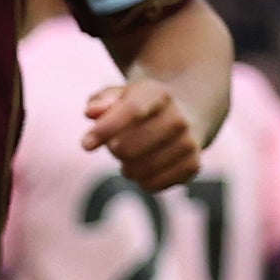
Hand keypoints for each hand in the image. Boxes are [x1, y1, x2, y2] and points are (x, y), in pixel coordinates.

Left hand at [82, 77, 208, 191]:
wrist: (186, 116)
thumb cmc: (140, 107)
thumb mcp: (121, 96)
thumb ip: (102, 101)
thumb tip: (92, 112)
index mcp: (158, 94)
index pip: (132, 112)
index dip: (106, 129)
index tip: (86, 145)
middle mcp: (178, 118)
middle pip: (129, 149)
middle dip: (114, 150)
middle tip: (116, 145)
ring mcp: (189, 143)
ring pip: (139, 171)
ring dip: (126, 168)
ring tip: (132, 156)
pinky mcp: (193, 165)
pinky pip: (153, 184)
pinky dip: (142, 181)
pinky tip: (145, 168)